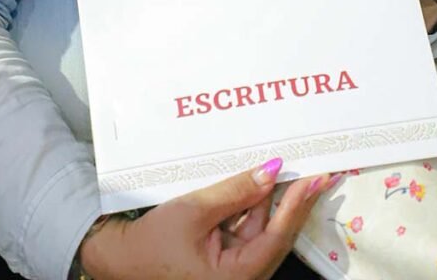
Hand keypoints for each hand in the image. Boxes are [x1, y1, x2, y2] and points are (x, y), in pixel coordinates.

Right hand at [77, 159, 327, 279]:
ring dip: (271, 201)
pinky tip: (258, 183)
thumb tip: (271, 172)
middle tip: (315, 171)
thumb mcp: (194, 211)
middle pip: (275, 235)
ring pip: (261, 231)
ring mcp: (233, 272)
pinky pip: (246, 233)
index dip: (299, 204)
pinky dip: (252, 209)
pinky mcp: (224, 263)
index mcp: (236, 278)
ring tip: (287, 168)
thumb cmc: (150, 245)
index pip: (278, 236)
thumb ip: (235, 192)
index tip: (318, 178)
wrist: (119, 260)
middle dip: (293, 201)